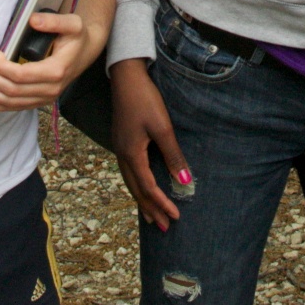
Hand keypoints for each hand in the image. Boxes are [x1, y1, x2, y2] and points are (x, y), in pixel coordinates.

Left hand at [0, 9, 104, 111]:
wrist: (86, 51)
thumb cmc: (77, 37)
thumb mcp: (72, 23)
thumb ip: (53, 21)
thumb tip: (32, 20)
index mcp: (56, 71)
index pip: (20, 76)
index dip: (2, 67)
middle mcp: (51, 89)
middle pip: (13, 91)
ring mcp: (47, 98)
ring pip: (14, 102)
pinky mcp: (42, 100)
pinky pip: (19, 108)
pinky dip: (2, 106)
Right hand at [110, 59, 192, 230]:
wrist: (126, 77)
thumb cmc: (145, 100)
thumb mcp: (162, 127)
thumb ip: (173, 155)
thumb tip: (185, 181)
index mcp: (132, 154)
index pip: (148, 188)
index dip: (162, 204)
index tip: (175, 217)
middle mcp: (122, 155)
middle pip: (137, 190)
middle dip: (150, 209)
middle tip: (163, 227)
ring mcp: (120, 148)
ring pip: (131, 182)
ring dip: (142, 200)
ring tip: (150, 216)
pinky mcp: (122, 141)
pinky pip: (129, 172)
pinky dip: (137, 185)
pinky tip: (141, 187)